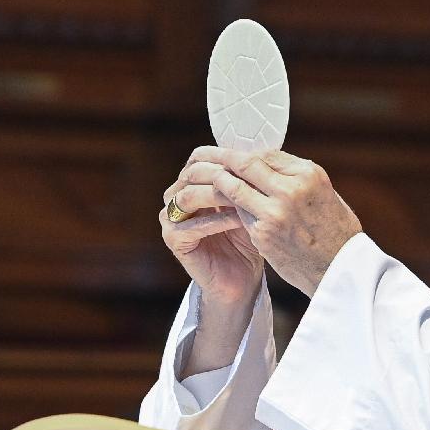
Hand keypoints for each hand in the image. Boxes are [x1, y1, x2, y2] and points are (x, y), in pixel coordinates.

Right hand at [161, 150, 265, 309]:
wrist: (241, 278)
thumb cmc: (247, 238)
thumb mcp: (248, 203)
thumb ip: (244, 181)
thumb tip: (259, 151)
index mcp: (190, 183)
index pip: (200, 159)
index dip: (225, 158)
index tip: (254, 162)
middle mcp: (175, 197)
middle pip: (192, 174)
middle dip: (222, 174)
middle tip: (249, 177)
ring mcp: (170, 219)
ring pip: (189, 196)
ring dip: (219, 195)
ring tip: (246, 198)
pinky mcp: (173, 240)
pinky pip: (191, 225)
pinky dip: (216, 221)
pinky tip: (239, 220)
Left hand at [178, 148, 361, 296]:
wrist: (340, 272)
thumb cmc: (336, 233)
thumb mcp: (325, 194)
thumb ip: (297, 180)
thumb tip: (270, 168)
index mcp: (310, 174)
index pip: (267, 154)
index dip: (246, 155)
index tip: (233, 159)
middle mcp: (292, 188)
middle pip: (245, 163)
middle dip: (221, 158)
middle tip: (204, 158)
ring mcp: (276, 211)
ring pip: (232, 185)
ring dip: (216, 181)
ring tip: (203, 181)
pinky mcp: (263, 233)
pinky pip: (236, 212)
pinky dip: (223, 206)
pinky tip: (214, 206)